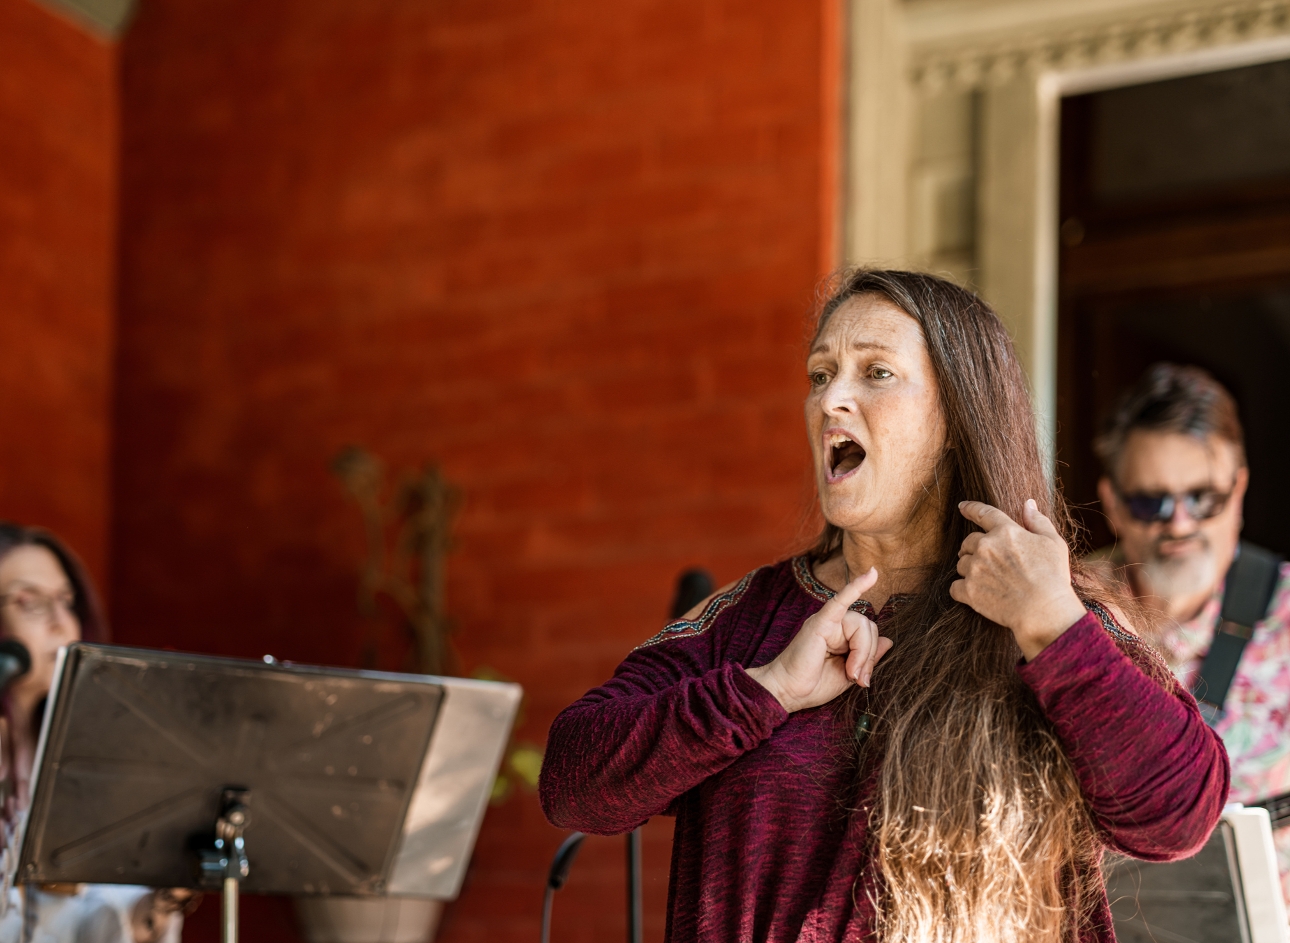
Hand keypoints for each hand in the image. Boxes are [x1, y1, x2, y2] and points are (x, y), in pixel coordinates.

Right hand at [747, 568, 892, 712]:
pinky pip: (841, 600)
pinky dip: (856, 587)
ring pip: (861, 624)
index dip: (870, 657)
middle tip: (856, 678)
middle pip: (868, 627)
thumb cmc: (813, 685)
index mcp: (841, 635)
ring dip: (862, 652)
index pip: (869, 634)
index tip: (862, 682)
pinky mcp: (820, 622)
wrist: (787, 692)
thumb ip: (867, 657)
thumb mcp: (849, 674)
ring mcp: (826, 620)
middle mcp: (834, 624)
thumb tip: (888, 640)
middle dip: (867, 655)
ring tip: (849, 672)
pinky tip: (872, 574)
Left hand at [951, 499, 1087, 659]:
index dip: (971, 508)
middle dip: (973, 548)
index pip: (983, 513)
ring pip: (961, 564)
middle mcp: (986, 547)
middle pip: (968, 542)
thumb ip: (1038, 521)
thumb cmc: (1053, 577)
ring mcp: (975, 568)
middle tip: (985, 560)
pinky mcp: (969, 591)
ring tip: (987, 580)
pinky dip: (962, 590)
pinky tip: (975, 594)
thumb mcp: (1053, 543)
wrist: (1045, 611)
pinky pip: (955, 587)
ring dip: (970, 569)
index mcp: (1006, 531)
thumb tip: (1028, 504)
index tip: (962, 506)